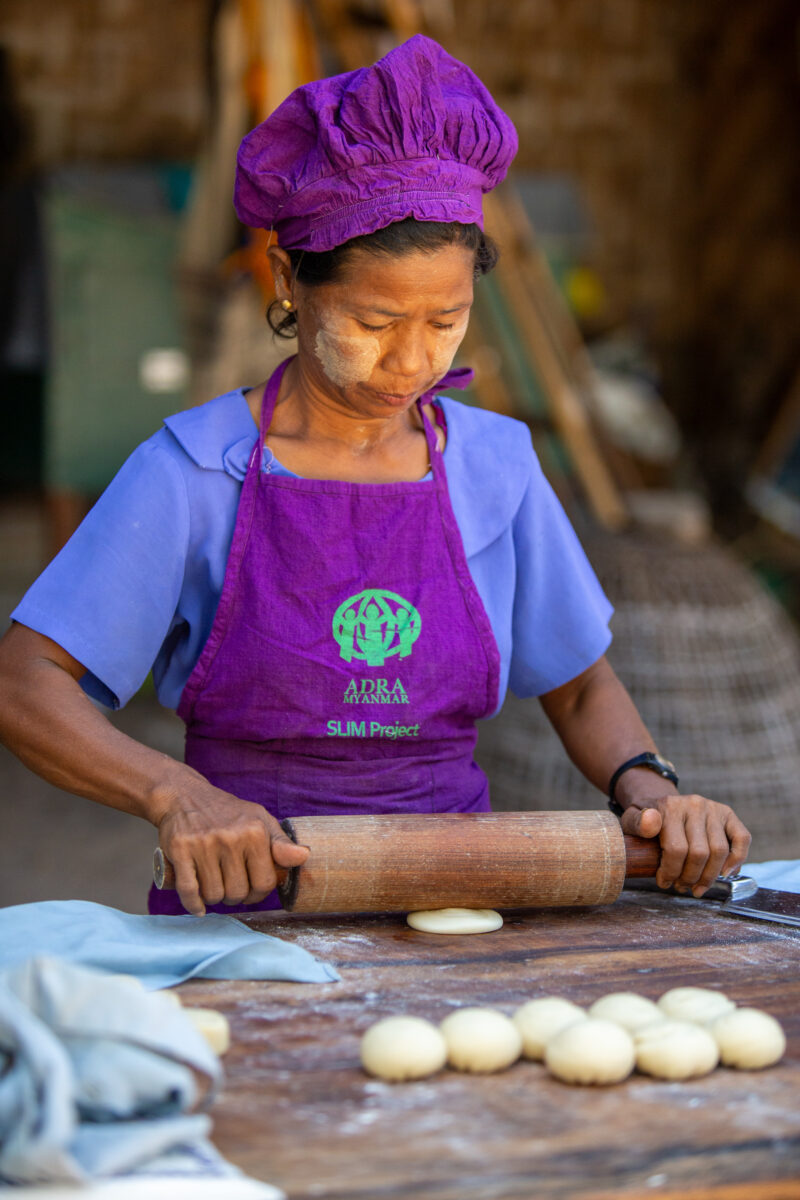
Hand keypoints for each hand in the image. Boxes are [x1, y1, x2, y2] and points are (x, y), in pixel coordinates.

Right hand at [155, 778, 308, 915]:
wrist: (185, 796)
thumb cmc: (228, 813)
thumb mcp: (259, 820)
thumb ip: (281, 842)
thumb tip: (304, 856)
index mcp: (255, 831)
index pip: (265, 883)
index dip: (258, 893)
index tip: (250, 889)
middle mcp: (231, 837)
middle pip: (238, 892)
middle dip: (234, 897)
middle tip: (229, 886)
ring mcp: (203, 843)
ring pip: (214, 895)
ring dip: (213, 899)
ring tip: (214, 886)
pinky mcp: (180, 849)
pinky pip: (189, 890)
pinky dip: (194, 904)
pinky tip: (199, 906)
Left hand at [619, 794, 751, 896]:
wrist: (661, 802)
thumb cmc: (646, 819)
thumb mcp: (631, 819)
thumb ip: (636, 823)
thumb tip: (651, 823)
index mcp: (670, 806)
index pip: (676, 849)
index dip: (671, 872)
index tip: (664, 882)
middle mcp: (695, 805)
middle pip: (699, 853)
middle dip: (689, 877)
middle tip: (681, 887)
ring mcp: (714, 809)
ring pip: (720, 851)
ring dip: (709, 876)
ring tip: (697, 887)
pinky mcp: (728, 815)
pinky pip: (742, 838)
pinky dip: (738, 859)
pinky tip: (725, 874)